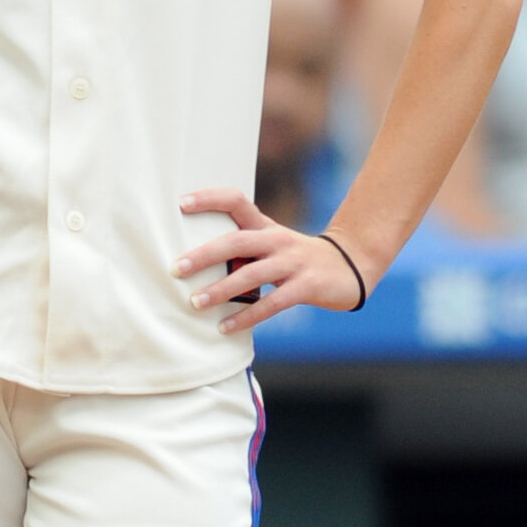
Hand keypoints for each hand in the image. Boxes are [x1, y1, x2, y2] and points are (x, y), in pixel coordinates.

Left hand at [175, 191, 371, 323]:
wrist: (351, 265)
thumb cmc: (296, 258)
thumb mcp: (272, 243)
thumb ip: (241, 246)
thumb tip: (193, 259)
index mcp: (266, 226)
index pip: (237, 201)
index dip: (210, 199)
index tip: (181, 204)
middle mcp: (277, 240)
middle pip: (236, 241)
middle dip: (203, 255)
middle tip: (176, 268)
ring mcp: (293, 262)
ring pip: (251, 274)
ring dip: (220, 290)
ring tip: (195, 303)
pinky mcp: (307, 286)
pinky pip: (272, 304)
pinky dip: (246, 317)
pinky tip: (224, 327)